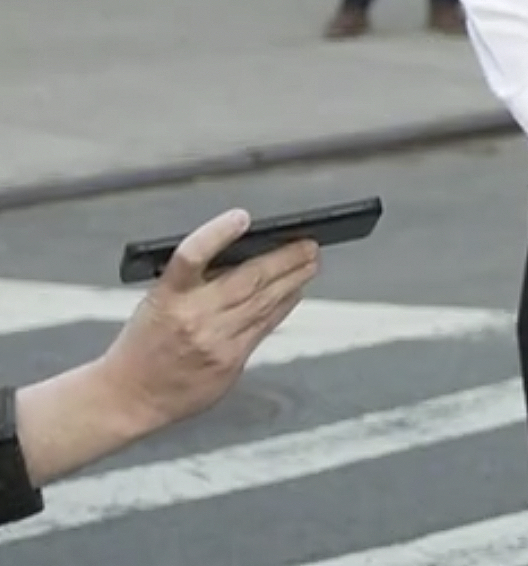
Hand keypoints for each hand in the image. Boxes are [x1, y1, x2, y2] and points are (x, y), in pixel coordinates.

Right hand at [101, 209, 319, 435]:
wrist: (127, 398)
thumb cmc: (142, 344)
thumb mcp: (156, 302)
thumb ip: (195, 281)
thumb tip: (245, 255)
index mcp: (166, 297)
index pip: (190, 257)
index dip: (217, 234)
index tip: (241, 217)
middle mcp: (192, 318)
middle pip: (248, 279)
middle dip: (286, 258)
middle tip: (308, 244)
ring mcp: (214, 342)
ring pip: (264, 302)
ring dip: (294, 279)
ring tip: (311, 262)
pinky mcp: (229, 363)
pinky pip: (264, 327)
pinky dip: (283, 306)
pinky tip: (294, 292)